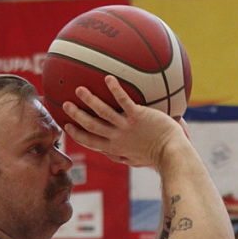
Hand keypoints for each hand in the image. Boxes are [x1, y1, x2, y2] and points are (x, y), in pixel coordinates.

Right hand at [62, 76, 183, 168]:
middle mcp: (117, 137)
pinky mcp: (138, 116)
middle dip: (77, 115)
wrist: (172, 153)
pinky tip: (108, 78)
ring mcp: (126, 127)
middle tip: (65, 104)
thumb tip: (113, 157)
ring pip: (103, 113)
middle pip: (91, 126)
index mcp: (115, 147)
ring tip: (80, 89)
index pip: (91, 141)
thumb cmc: (157, 156)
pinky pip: (124, 101)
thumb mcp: (135, 160)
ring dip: (90, 101)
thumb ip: (122, 157)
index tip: (67, 127)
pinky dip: (115, 90)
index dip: (77, 134)